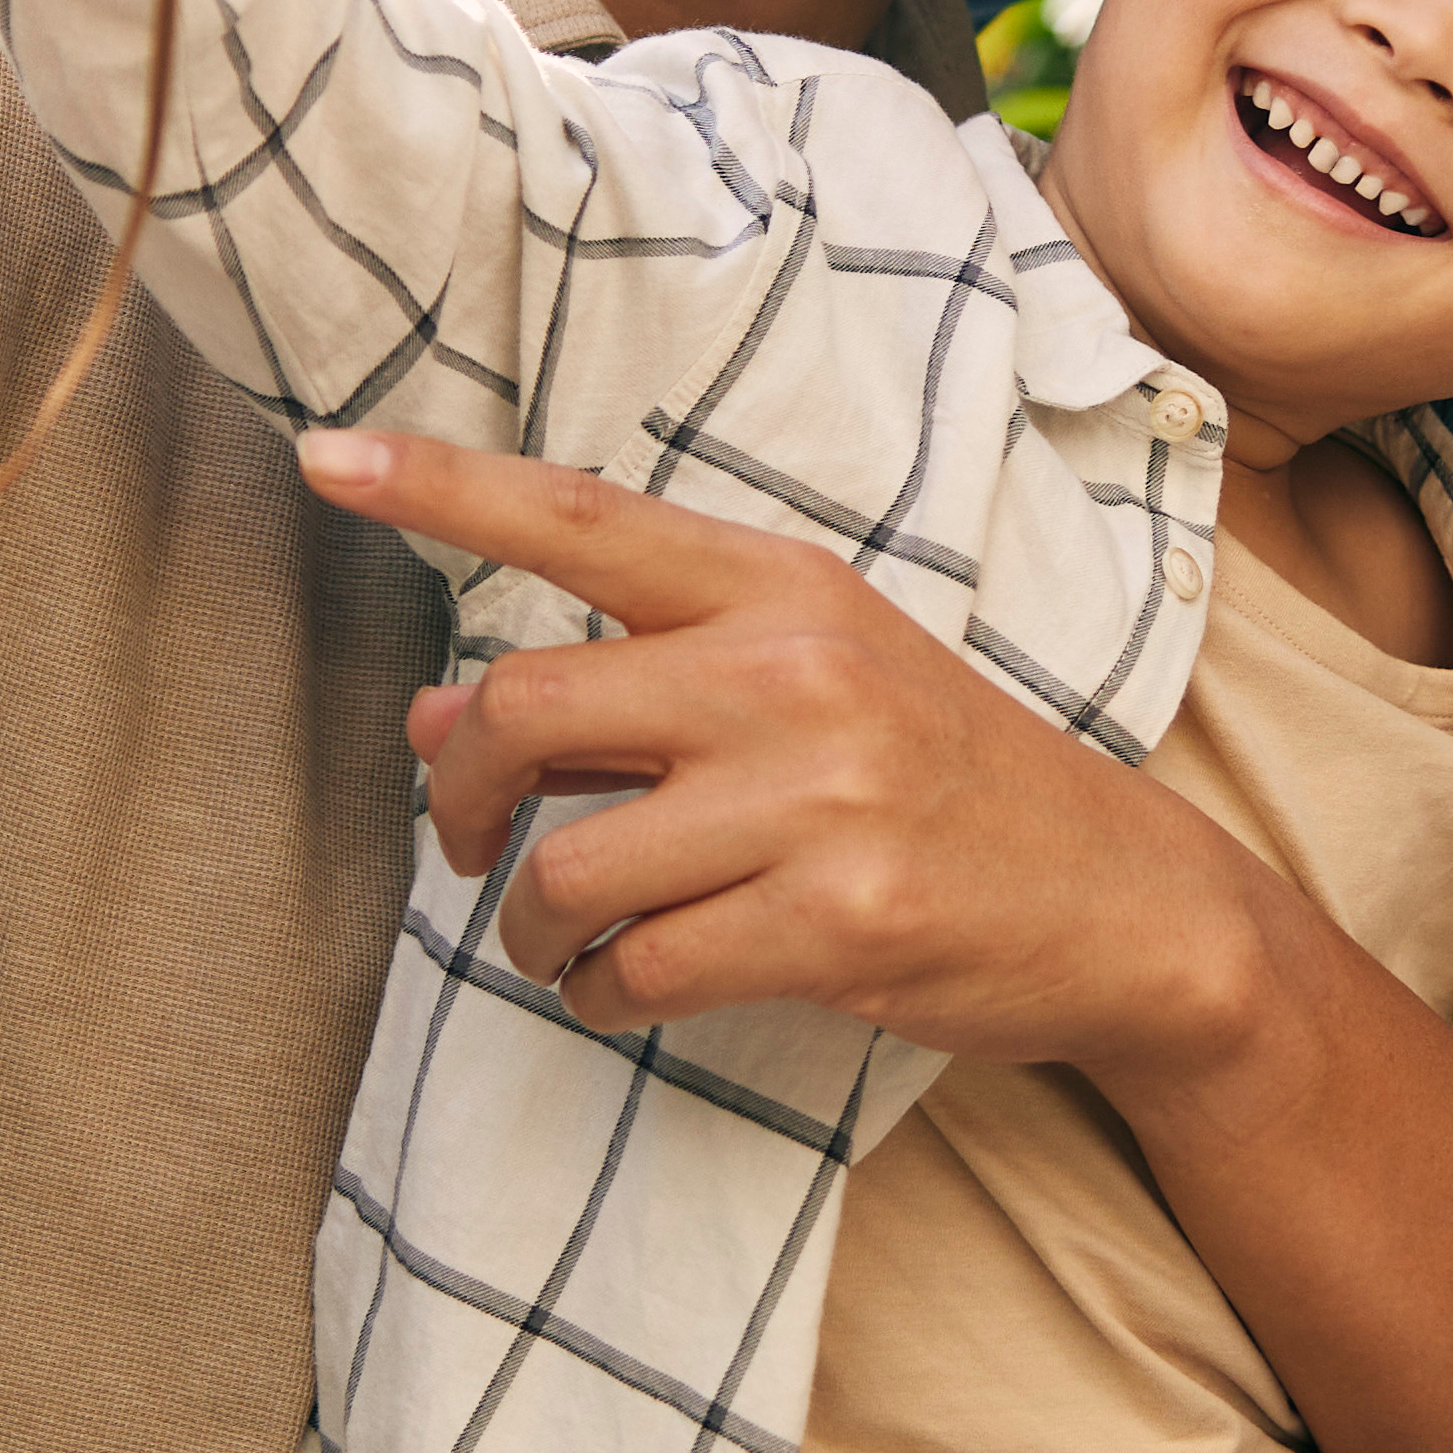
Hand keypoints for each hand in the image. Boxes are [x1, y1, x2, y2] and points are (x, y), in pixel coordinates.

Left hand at [319, 427, 1270, 1084]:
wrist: (1127, 905)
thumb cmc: (944, 787)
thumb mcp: (801, 697)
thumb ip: (620, 697)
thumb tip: (428, 716)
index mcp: (783, 588)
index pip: (580, 515)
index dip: (440, 485)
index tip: (325, 456)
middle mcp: (795, 670)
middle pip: (526, 706)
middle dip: (454, 793)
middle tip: (463, 844)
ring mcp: (821, 797)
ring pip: (570, 863)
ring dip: (528, 925)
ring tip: (564, 942)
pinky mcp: (838, 922)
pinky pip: (638, 968)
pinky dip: (598, 996)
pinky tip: (625, 991)